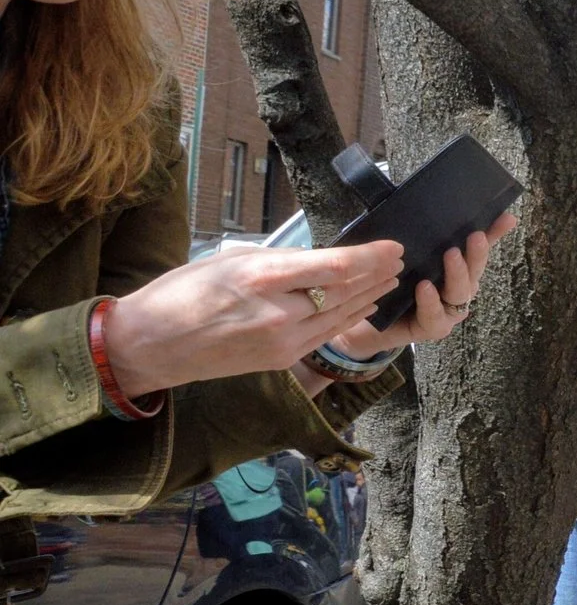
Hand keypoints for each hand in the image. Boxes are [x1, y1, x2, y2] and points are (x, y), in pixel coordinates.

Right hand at [104, 242, 406, 396]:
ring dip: (369, 296)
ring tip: (390, 279)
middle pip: (344, 291)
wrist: (150, 345)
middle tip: (397, 260)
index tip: (392, 246)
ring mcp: (282, 340)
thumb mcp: (227, 260)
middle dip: (376, 275)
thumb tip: (313, 259)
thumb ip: (276, 262)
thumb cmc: (180, 294)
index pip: (334, 266)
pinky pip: (325, 334)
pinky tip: (364, 306)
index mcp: (262, 277)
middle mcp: (278, 311)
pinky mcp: (281, 359)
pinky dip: (348, 318)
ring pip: (340, 315)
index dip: (370, 257)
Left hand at [329, 212, 516, 357]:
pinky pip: (436, 316)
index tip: (507, 218)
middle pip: (475, 269)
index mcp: (453, 266)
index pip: (477, 247)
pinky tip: (425, 288)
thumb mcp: (397, 252)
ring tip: (451, 255)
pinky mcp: (434, 328)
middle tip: (474, 236)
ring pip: (462, 292)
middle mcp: (457, 287)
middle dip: (477, 253)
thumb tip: (413, 200)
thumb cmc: (385, 282)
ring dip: (457, 274)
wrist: (364, 321)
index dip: (495, 233)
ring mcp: (449, 309)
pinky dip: (431, 302)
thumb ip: (410, 233)